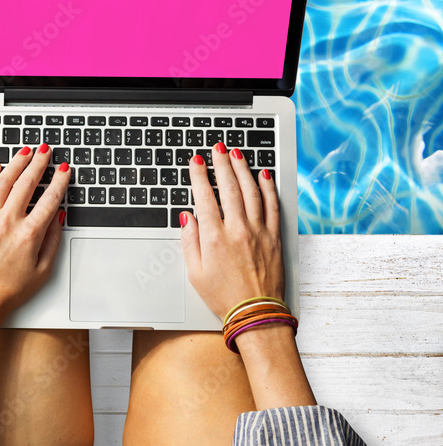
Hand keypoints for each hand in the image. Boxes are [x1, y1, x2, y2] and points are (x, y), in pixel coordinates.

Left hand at [0, 145, 70, 323]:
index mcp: (29, 235)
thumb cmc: (10, 290)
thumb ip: (53, 240)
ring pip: (3, 181)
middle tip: (45, 151)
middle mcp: (7, 222)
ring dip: (16, 163)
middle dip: (38, 163)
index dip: (59, 180)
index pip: (49, 198)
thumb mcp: (43, 270)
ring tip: (25, 151)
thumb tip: (59, 215)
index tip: (64, 169)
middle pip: (26, 183)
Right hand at [179, 142, 283, 318]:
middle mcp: (237, 230)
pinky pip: (272, 206)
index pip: (205, 196)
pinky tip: (263, 175)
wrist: (256, 314)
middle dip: (222, 163)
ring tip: (237, 154)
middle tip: (218, 148)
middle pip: (229, 188)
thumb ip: (189, 241)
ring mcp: (258, 232)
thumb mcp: (194, 272)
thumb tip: (187, 217)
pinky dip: (268, 188)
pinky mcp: (274, 238)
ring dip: (243, 169)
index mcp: (215, 237)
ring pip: (251, 192)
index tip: (196, 161)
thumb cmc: (224, 296)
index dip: (199, 175)